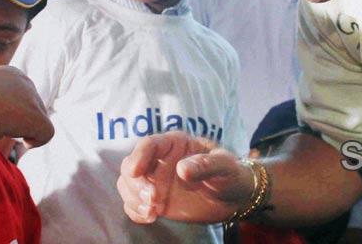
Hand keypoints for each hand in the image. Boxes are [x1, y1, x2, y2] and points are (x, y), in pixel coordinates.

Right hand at [117, 130, 255, 224]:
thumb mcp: (225, 166)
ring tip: (153, 212)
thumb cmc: (230, 173)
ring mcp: (154, 180)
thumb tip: (182, 169)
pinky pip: (133, 203)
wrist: (233, 196)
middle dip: (136, 184)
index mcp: (174, 143)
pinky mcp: (153, 199)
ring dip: (133, 198)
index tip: (136, 172)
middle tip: (153, 201)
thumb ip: (206, 164)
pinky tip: (150, 217)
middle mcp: (159, 159)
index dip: (139, 156)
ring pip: (128, 184)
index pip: (149, 144)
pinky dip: (135, 211)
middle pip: (131, 165)